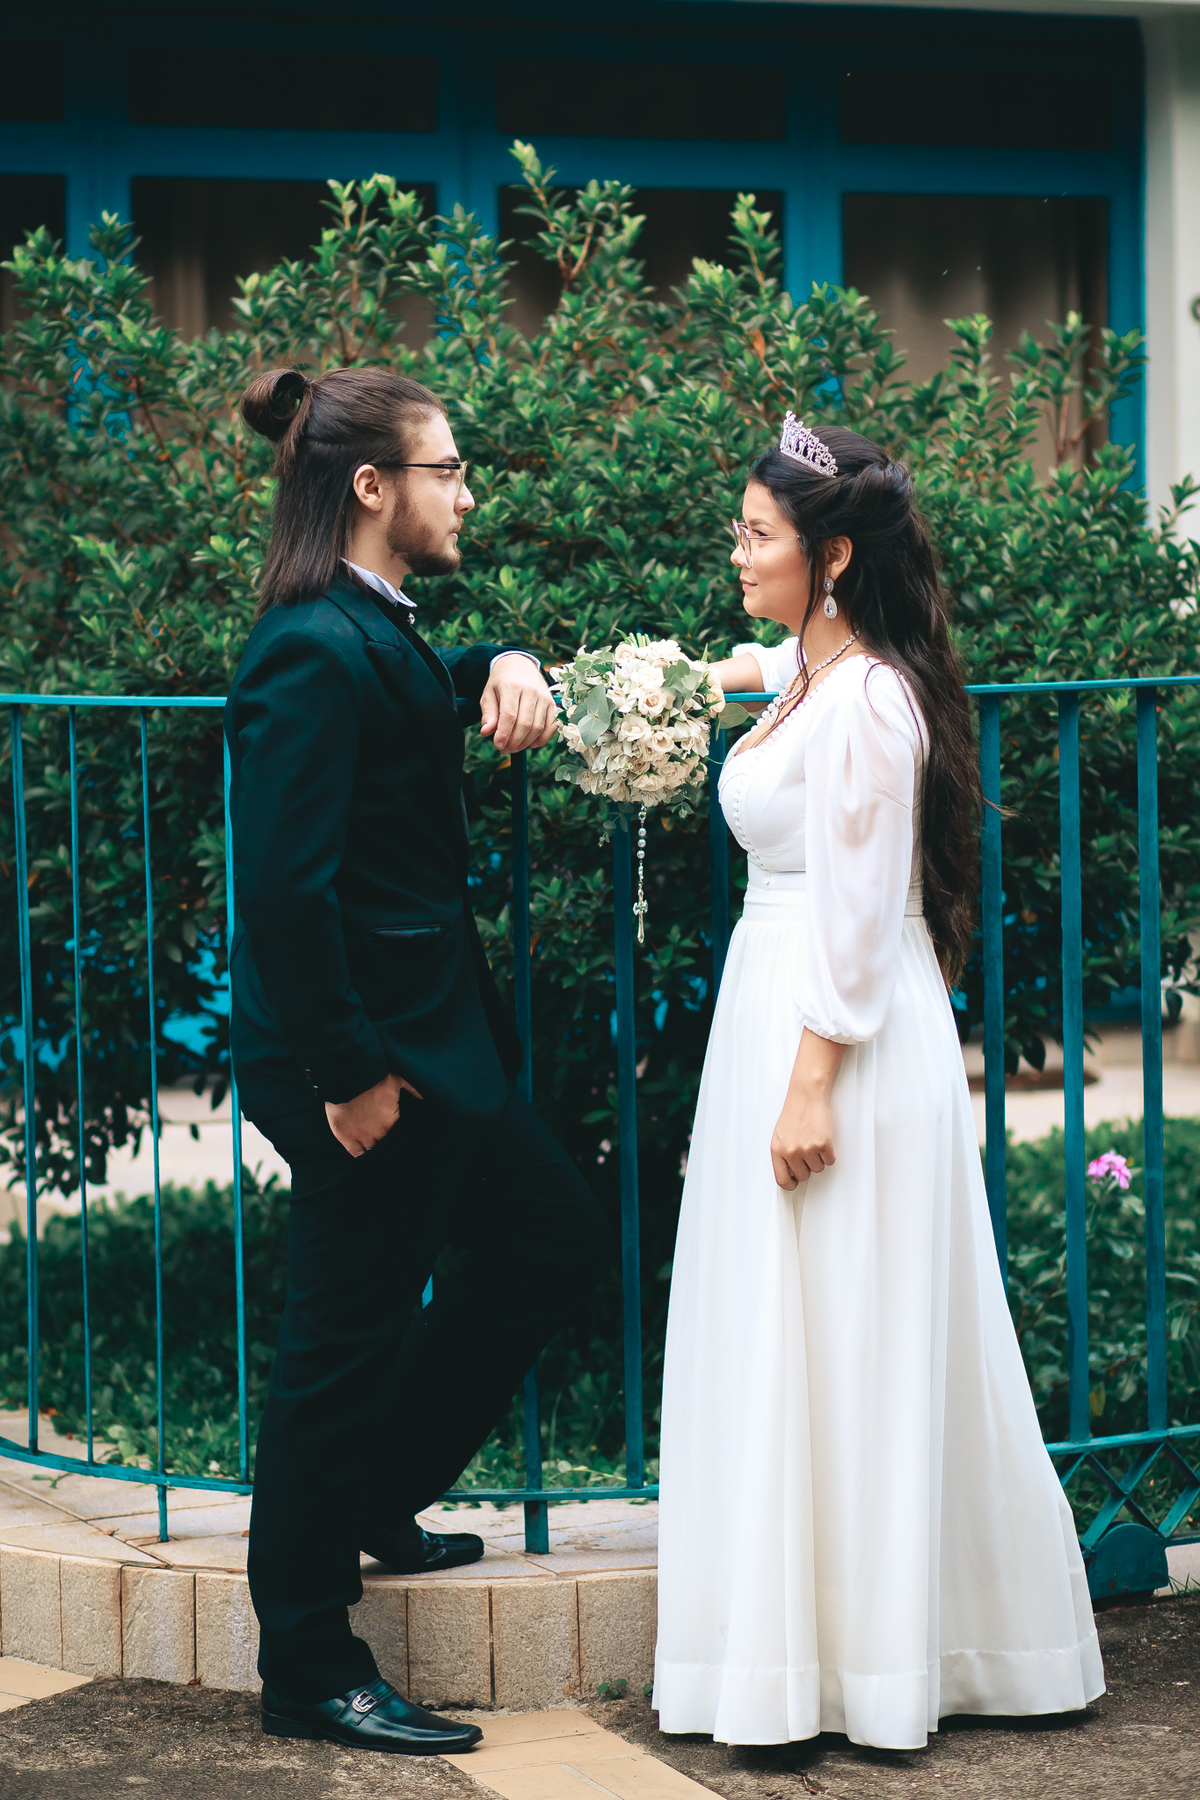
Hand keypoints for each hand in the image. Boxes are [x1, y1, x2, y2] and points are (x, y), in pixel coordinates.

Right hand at [325, 1070, 421, 1158]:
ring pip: (372, 1151)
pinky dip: (361, 1156)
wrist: (344, 1078)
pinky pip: (356, 1154)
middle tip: (386, 1141)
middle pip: (386, 1145)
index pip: (399, 1135)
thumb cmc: (370, 1077)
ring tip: (377, 1151)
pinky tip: (365, 1157)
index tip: (397, 1134)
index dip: (398, 1136)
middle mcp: (378, 1132)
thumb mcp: (395, 1078)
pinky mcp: (345, 1136)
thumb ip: (411, 1087)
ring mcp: (361, 1136)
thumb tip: (422, 1098)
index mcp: (391, 1121)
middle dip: (388, 1143)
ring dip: (375, 1150)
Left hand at [480, 655, 557, 753]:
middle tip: (505, 749)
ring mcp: (544, 697)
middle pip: (525, 724)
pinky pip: (551, 726)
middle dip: (514, 742)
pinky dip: (542, 739)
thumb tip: (486, 732)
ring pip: (538, 728)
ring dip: (526, 743)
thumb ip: (488, 714)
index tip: (497, 744)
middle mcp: (531, 691)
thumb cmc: (501, 682)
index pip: (509, 715)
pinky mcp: (552, 703)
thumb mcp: (488, 694)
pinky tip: (531, 744)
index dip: (504, 734)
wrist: (520, 665)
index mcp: (512, 686)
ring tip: (514, 747)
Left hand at [771, 1028, 845, 1188]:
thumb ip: (783, 1155)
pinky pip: (830, 1161)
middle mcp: (791, 1152)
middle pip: (804, 1176)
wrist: (806, 1095)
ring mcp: (807, 1149)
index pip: (782, 1181)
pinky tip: (823, 1138)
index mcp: (777, 1151)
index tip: (796, 1181)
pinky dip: (829, 1153)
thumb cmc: (794, 1114)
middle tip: (808, 1150)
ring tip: (814, 1140)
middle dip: (808, 1166)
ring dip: (819, 1158)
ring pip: (818, 1169)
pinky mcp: (823, 1144)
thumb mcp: (780, 1136)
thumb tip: (789, 1174)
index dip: (791, 1184)